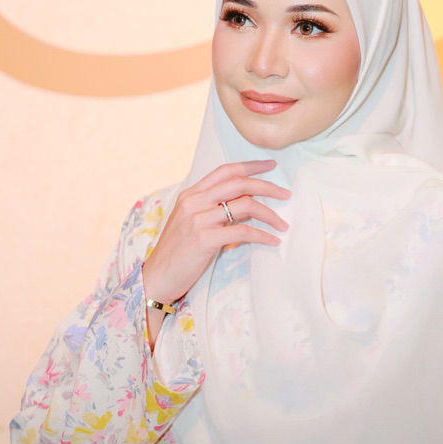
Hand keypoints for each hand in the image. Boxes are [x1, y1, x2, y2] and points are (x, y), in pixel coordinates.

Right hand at [142, 159, 289, 308]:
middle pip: (238, 183)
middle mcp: (194, 202)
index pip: (225, 171)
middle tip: (286, 193)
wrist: (157, 277)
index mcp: (191, 194)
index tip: (271, 166)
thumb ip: (212, 210)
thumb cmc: (177, 252)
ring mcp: (198, 220)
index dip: (250, 166)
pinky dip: (262, 235)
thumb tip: (245, 206)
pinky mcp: (204, 239)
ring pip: (244, 205)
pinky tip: (272, 241)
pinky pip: (242, 231)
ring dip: (270, 214)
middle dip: (267, 186)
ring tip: (283, 224)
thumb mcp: (191, 223)